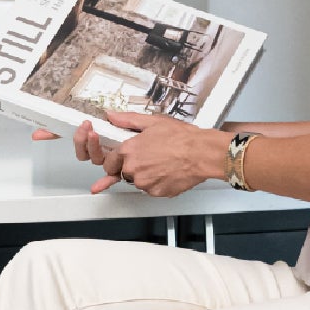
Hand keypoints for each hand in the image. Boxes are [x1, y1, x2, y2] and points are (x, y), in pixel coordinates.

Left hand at [87, 112, 228, 197]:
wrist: (201, 153)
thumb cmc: (181, 137)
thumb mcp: (153, 122)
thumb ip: (128, 120)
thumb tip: (112, 116)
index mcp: (129, 151)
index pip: (109, 163)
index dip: (115, 161)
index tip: (121, 160)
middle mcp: (133, 169)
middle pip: (123, 173)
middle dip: (131, 168)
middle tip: (148, 159)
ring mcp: (144, 183)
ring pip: (138, 182)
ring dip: (145, 175)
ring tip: (162, 163)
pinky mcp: (156, 192)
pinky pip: (151, 189)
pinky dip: (157, 183)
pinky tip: (168, 171)